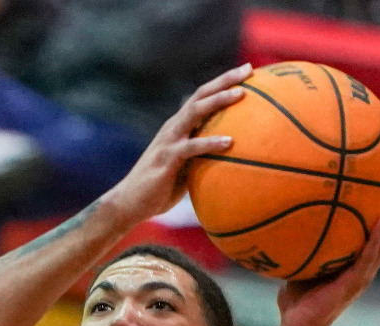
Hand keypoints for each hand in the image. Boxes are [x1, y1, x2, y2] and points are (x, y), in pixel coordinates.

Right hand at [99, 64, 251, 224]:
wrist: (131, 202)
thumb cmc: (161, 188)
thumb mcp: (186, 168)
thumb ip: (202, 157)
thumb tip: (232, 160)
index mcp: (179, 126)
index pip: (202, 97)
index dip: (223, 82)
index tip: (247, 71)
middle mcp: (174, 127)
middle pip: (201, 95)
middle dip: (225, 80)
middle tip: (248, 69)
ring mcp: (169, 140)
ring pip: (195, 112)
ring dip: (218, 101)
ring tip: (241, 95)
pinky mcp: (167, 158)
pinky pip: (191, 147)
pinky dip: (210, 142)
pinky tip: (229, 142)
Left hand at [275, 187, 379, 325]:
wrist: (298, 324)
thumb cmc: (297, 295)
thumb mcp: (304, 261)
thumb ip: (306, 241)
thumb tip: (293, 210)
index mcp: (358, 263)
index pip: (379, 235)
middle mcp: (365, 267)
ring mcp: (363, 275)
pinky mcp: (355, 282)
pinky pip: (368, 256)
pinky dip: (376, 239)